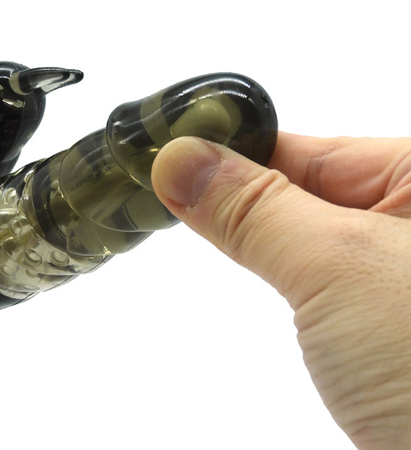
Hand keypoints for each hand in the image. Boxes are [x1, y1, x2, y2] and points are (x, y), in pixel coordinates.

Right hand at [151, 133, 410, 449]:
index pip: (313, 147)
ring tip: (188, 215)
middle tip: (165, 188)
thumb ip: (255, 209)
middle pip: (304, 189)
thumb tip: (182, 161)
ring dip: (251, 234)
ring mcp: (396, 275)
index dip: (238, 149)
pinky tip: (246, 260)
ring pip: (303, 235)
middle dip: (237, 195)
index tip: (173, 154)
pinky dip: (274, 269)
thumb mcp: (337, 266)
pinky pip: (313, 277)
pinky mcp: (379, 320)